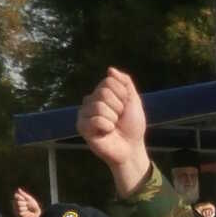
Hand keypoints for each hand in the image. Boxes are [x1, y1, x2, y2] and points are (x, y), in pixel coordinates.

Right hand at [12, 187, 42, 216]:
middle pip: (18, 203)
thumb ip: (23, 194)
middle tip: (27, 205)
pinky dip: (26, 213)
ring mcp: (16, 210)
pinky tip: (27, 213)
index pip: (16, 196)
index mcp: (18, 199)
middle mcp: (15, 204)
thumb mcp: (29, 198)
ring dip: (25, 209)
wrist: (36, 212)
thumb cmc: (33, 204)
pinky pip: (21, 213)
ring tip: (27, 209)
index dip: (21, 198)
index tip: (25, 199)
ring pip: (20, 209)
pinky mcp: (18, 216)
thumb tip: (18, 189)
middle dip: (24, 204)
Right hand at [78, 70, 152, 191]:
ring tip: (113, 126)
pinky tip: (106, 133)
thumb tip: (110, 69)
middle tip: (119, 118)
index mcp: (101, 93)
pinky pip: (95, 120)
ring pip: (99, 106)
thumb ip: (125, 82)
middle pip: (103, 92)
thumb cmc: (132, 125)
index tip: (125, 107)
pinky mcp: (81, 127)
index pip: (109, 82)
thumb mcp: (133, 100)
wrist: (131, 147)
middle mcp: (90, 100)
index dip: (122, 95)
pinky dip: (106, 127)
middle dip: (118, 107)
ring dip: (113, 118)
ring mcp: (84, 113)